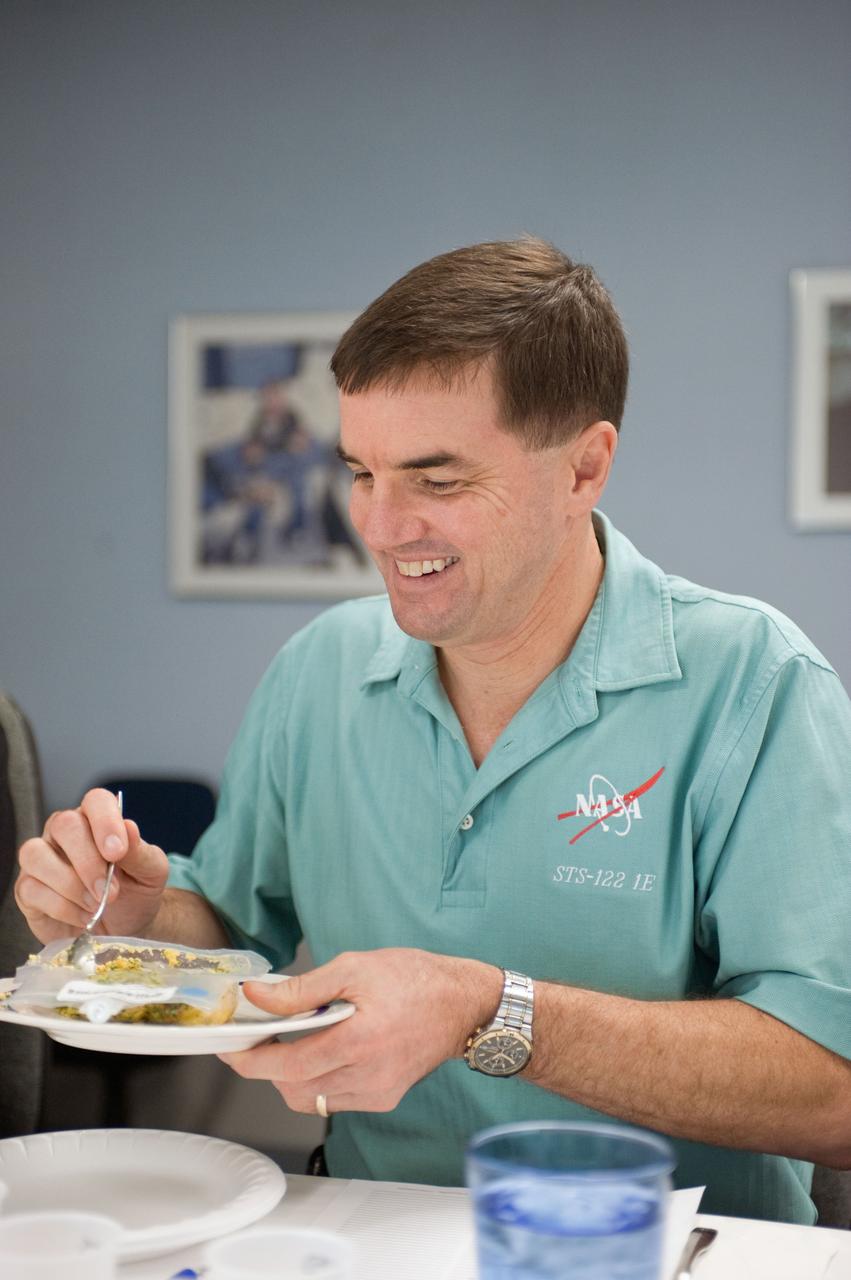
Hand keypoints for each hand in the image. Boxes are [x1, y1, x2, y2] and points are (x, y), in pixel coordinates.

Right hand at [15, 788, 169, 942]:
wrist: (124, 928)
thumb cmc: (136, 892)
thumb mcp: (151, 873)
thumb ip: (140, 852)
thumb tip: (129, 827)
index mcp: (97, 820)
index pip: (95, 801)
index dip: (105, 821)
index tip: (117, 852)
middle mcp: (64, 833)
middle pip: (64, 824)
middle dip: (88, 861)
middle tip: (111, 891)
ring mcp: (42, 859)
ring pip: (36, 854)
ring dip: (70, 884)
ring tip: (97, 905)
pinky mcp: (27, 888)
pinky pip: (31, 888)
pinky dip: (62, 907)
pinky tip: (83, 916)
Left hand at [220, 948, 502, 1114]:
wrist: (462, 1005)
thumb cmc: (412, 979)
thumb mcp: (353, 967)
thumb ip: (301, 988)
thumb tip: (257, 997)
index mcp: (357, 1040)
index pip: (285, 1066)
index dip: (250, 1061)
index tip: (231, 1049)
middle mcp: (366, 1075)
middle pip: (292, 1088)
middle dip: (268, 1067)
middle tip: (261, 1039)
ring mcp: (376, 1092)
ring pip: (311, 1099)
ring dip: (292, 1076)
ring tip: (295, 1043)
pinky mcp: (384, 1099)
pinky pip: (335, 1100)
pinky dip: (320, 1081)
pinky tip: (328, 1053)